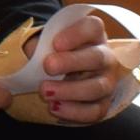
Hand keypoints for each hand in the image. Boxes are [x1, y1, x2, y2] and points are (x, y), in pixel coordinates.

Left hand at [22, 8, 139, 123]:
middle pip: (97, 57)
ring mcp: (107, 81)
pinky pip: (95, 111)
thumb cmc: (52, 54)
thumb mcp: (45, 43)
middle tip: (48, 66)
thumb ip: (39, 44)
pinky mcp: (104, 103)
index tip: (55, 43)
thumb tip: (32, 52)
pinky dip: (74, 111)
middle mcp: (105, 56)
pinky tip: (54, 107)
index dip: (76, 34)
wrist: (58, 76)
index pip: (92, 27)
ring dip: (70, 90)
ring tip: (45, 92)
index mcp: (93, 35)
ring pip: (97, 87)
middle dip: (72, 62)